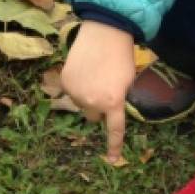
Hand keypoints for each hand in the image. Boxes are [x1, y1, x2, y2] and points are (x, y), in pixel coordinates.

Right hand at [60, 21, 136, 162]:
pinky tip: (84, 70)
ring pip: (81, 105)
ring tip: (94, 75)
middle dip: (98, 109)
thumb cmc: (122, 56)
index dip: (114, 146)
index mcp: (113, 103)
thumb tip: (111, 110)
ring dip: (86, 97)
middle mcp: (93, 102)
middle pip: (94, 117)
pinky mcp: (65, 82)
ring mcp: (76, 93)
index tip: (113, 161)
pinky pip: (71, 92)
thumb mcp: (129, 82)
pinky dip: (77, 86)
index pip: (115, 130)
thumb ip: (120, 99)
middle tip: (104, 90)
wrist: (104, 32)